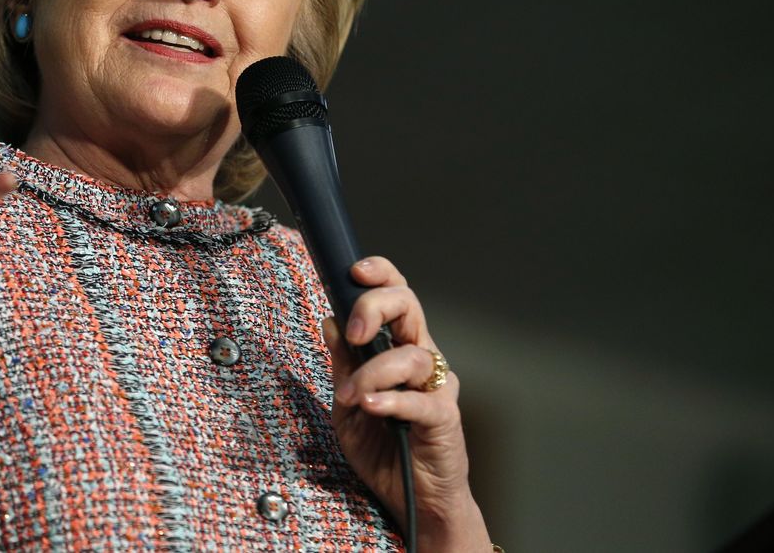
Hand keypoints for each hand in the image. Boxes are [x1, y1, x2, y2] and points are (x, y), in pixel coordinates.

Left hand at [322, 256, 489, 549]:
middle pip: (410, 306)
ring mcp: (437, 388)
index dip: (381, 274)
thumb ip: (342, 364)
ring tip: (349, 397)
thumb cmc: (382, 450)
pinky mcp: (444, 420)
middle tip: (353, 332)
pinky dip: (392, 400)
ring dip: (373, 372)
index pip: (397, 295)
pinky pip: (420, 401)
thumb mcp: (348, 404)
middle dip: (375, 308)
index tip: (354, 271)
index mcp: (398, 348)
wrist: (413, 502)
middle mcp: (423, 359)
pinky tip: (371, 406)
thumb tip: (329, 320)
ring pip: (412, 355)